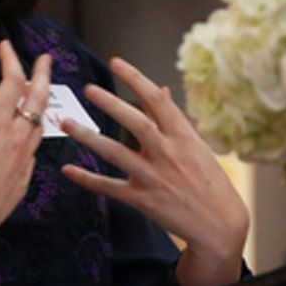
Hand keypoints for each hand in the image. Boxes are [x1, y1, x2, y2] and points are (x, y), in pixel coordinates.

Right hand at [0, 41, 51, 256]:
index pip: (12, 81)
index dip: (11, 60)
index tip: (6, 46)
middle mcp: (17, 137)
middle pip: (37, 98)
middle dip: (42, 74)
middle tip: (46, 59)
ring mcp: (24, 159)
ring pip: (39, 124)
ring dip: (40, 105)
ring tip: (38, 96)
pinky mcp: (24, 179)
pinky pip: (33, 150)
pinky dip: (32, 136)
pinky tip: (26, 139)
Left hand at [61, 57, 248, 285]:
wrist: (219, 223)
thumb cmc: (209, 180)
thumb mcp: (196, 145)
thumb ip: (173, 119)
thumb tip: (160, 89)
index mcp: (183, 136)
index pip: (157, 100)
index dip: (136, 79)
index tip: (116, 63)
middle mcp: (168, 153)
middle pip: (135, 122)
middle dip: (111, 104)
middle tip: (89, 89)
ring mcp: (154, 177)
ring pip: (116, 153)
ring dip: (89, 136)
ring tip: (67, 122)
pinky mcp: (142, 200)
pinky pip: (109, 187)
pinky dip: (87, 179)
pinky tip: (68, 169)